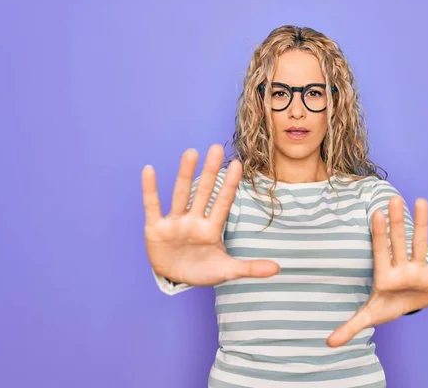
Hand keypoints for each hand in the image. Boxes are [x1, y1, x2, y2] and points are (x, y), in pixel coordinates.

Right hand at [141, 144, 279, 285]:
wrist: (174, 279)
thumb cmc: (202, 270)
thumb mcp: (227, 271)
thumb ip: (250, 268)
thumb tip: (278, 268)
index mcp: (211, 229)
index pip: (223, 203)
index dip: (230, 185)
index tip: (238, 164)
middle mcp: (194, 220)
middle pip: (204, 193)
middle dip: (210, 172)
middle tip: (217, 148)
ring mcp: (175, 223)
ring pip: (180, 194)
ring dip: (185, 174)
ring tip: (191, 153)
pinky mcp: (155, 228)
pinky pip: (152, 206)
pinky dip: (150, 190)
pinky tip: (149, 170)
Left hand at [326, 196, 427, 346]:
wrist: (408, 307)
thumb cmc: (387, 306)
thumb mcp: (369, 317)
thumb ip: (350, 327)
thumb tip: (328, 344)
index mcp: (385, 277)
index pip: (380, 252)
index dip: (379, 235)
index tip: (375, 214)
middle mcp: (402, 269)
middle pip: (399, 242)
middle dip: (397, 223)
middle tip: (393, 198)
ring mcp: (419, 270)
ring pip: (420, 243)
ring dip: (422, 223)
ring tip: (421, 201)